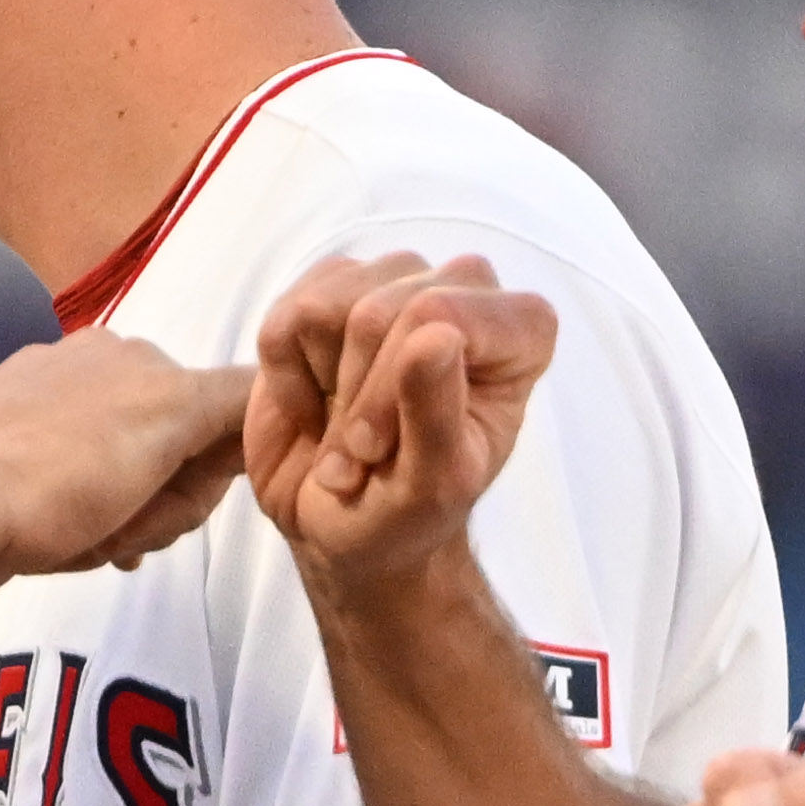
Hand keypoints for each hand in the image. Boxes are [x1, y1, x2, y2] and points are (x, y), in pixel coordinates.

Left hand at [0, 330, 252, 593]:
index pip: (223, 409)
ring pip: (132, 483)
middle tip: (130, 530)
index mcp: (136, 356)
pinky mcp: (14, 456)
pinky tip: (66, 546)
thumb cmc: (61, 475)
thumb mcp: (169, 421)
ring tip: (90, 543)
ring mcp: (50, 413)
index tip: (187, 497)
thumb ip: (234, 400)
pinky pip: (83, 498)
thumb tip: (274, 387)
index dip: (215, 468)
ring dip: (126, 522)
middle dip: (165, 504)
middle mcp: (96, 372)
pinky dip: (85, 527)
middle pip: (178, 453)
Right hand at [244, 251, 557, 588]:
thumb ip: (438, 414)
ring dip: (321, 387)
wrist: (341, 523)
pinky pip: (285, 316)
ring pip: (325, 308)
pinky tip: (313, 406)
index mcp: (519, 334)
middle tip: (359, 455)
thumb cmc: (404, 513)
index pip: (438, 316)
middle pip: (376, 312)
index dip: (390, 388)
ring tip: (340, 434)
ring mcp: (395, 282)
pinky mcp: (331, 290)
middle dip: (353, 396)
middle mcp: (463, 291)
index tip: (377, 452)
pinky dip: (285, 377)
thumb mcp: (430, 488)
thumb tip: (435, 334)